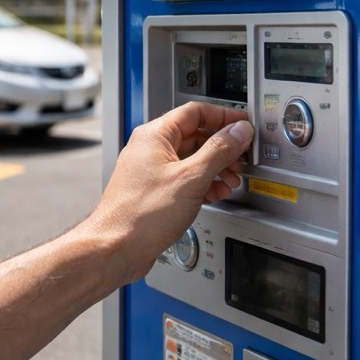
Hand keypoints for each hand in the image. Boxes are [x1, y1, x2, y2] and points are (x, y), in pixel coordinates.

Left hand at [81, 102, 252, 283]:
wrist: (116, 248)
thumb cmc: (141, 214)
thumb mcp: (191, 178)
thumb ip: (219, 151)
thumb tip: (238, 132)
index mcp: (154, 135)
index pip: (195, 112)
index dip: (223, 117)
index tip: (243, 126)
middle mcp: (149, 149)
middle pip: (195, 136)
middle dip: (222, 148)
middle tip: (241, 159)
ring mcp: (150, 171)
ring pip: (190, 159)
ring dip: (215, 168)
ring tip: (231, 180)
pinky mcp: (153, 191)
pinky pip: (183, 179)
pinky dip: (202, 184)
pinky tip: (214, 194)